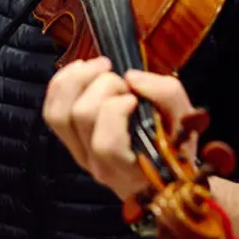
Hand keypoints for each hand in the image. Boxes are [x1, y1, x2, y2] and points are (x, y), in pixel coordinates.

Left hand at [43, 56, 196, 200]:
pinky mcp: (71, 143)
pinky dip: (61, 84)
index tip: (134, 98)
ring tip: (101, 67)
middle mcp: (100, 166)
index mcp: (132, 169)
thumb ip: (166, 95)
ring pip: (59, 114)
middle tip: (123, 82)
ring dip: (78, 80)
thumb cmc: (175, 145)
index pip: (106, 143)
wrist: (163, 172)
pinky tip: (81, 70)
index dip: (115, 110)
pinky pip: (52, 112)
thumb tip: (133, 77)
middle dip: (103, 86)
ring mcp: (81, 155)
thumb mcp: (186, 121)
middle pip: (81, 117)